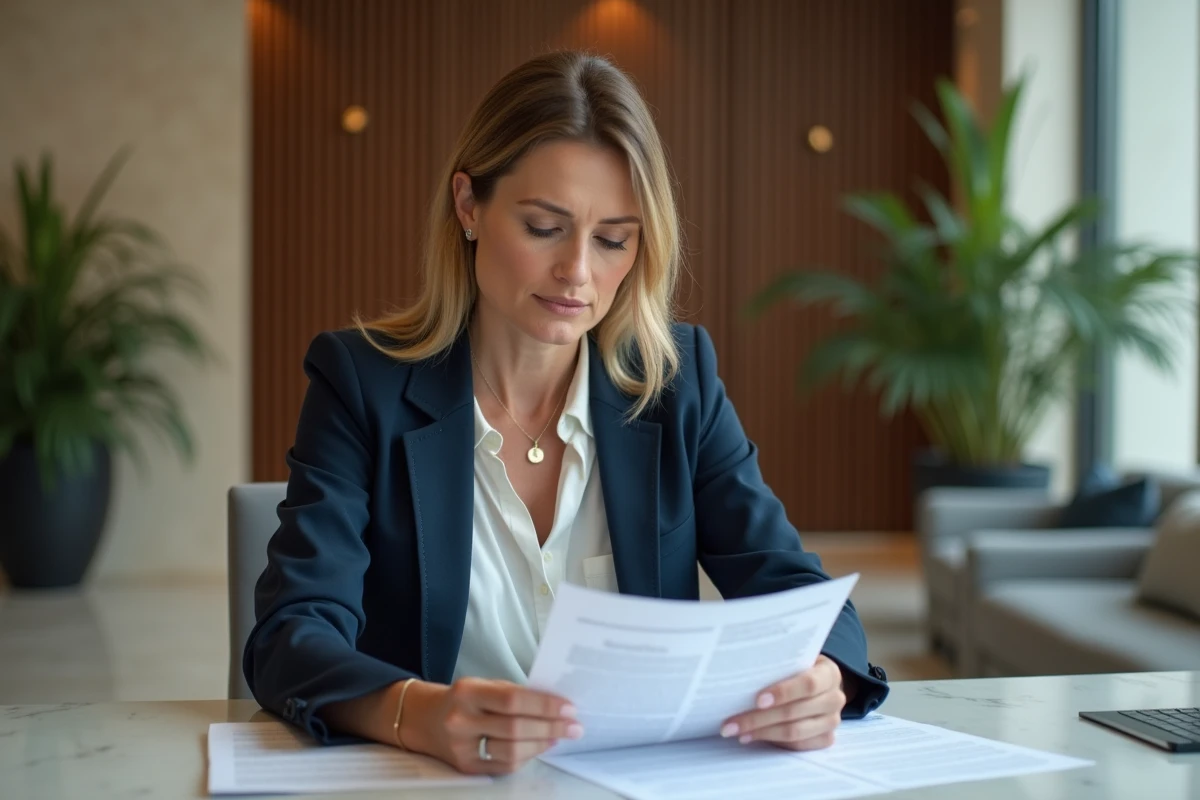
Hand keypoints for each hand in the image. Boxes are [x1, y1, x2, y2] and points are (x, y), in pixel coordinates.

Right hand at [402, 678, 582, 774]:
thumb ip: (516, 693)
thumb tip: (556, 705)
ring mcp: (461, 746)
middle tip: (574, 726)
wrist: (426, 719)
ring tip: (558, 736)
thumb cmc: (464, 699)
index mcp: (468, 692)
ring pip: (511, 751)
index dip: (545, 706)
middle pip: (515, 728)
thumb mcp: (485, 685)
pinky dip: (526, 757)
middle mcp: (461, 719)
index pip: (513, 700)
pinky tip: (539, 747)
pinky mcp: (465, 766)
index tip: (569, 708)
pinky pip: (503, 766)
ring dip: (542, 744)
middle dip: (551, 727)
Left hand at [719, 655, 846, 750]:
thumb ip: (777, 664)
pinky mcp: (825, 738)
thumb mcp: (793, 659)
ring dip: (761, 732)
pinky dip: (773, 742)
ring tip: (737, 731)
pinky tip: (752, 737)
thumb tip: (740, 670)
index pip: (808, 684)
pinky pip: (798, 745)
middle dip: (759, 718)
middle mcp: (834, 698)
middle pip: (795, 712)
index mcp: (829, 673)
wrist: (821, 684)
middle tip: (731, 722)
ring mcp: (832, 721)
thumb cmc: (799, 668)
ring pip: (794, 732)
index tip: (757, 700)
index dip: (783, 692)